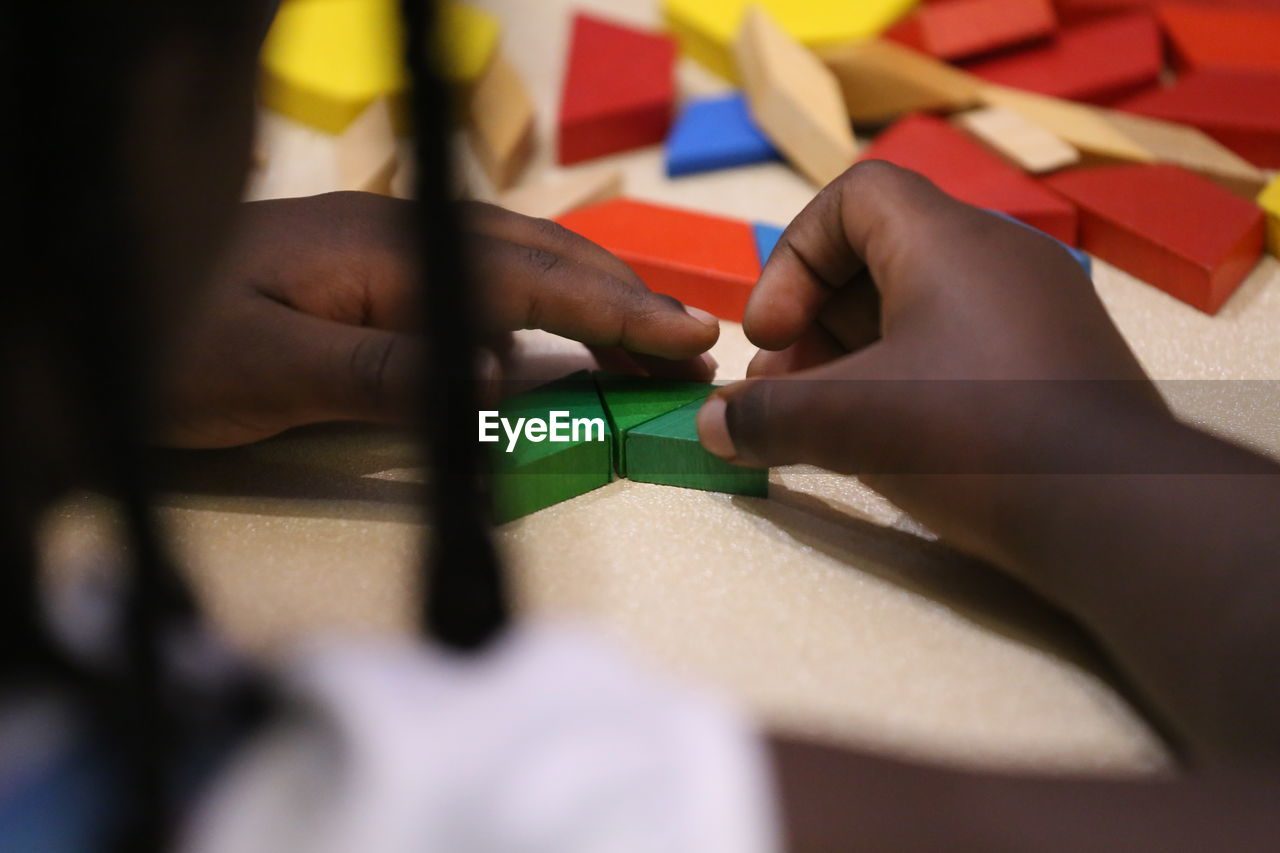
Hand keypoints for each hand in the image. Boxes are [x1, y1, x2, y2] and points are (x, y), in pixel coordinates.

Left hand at [156, 192, 718, 447]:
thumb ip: (388, 372)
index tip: (687, 338)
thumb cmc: (175, 344)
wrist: (97, 302)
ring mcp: (385, 254)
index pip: (526, 279)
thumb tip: (501, 382)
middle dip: (621, 298)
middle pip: (536, 258)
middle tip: (695, 339)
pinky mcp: (371, 280)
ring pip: (512, 267)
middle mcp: (399, 237)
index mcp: (388, 248)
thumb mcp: (272, 370)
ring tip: (645, 336)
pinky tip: (545, 341)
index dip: (613, 310)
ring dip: (585, 300)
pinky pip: (475, 289)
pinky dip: (532, 312)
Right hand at [695, 161, 1170, 557]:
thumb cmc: (975, 438)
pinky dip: (908, 376)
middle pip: (880, 256)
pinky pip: (963, 344)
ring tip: (819, 419)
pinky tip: (887, 437)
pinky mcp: (1058, 363)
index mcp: (947, 240)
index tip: (770, 333)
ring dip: (855, 354)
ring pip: (921, 306)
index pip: (854, 196)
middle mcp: (999, 257)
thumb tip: (711, 427)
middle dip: (812, 321)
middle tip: (779, 388)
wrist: (1118, 511)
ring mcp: (1038, 310)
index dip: (793, 256)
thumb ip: (765, 416)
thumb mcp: (849, 422)